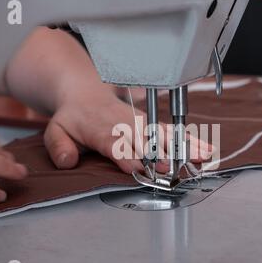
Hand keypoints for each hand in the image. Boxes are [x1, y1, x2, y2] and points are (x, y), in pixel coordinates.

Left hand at [43, 90, 213, 173]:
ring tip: (201, 156)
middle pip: (144, 139)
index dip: (126, 154)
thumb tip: (67, 161)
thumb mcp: (56, 131)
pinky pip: (171, 131)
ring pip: (163, 134)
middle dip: (158, 153)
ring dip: (182, 146)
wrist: (87, 94)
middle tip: (171, 168)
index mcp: (99, 128)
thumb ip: (59, 147)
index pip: (113, 142)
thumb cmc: (74, 118)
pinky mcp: (152, 123)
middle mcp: (123, 124)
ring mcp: (140, 122)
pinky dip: (189, 140)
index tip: (138, 167)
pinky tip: (205, 149)